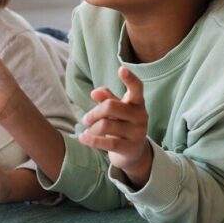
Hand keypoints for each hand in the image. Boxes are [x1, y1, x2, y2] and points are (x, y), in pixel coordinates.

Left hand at [79, 66, 152, 188]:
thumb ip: (106, 98)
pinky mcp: (130, 148)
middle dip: (94, 113)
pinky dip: (91, 140)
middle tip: (85, 120)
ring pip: (106, 125)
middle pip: (110, 107)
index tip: (121, 69)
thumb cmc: (122, 124)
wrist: (133, 153)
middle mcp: (140, 116)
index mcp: (137, 103)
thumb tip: (95, 92)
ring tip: (88, 130)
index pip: (137, 88)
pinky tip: (82, 138)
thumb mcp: (115, 110)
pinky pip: (107, 143)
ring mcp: (137, 133)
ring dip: (91, 128)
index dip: (130, 79)